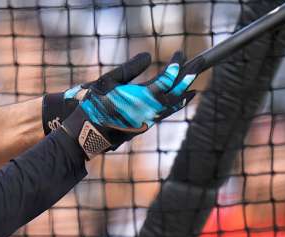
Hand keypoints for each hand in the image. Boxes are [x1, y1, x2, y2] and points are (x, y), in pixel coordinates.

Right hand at [61, 52, 196, 157]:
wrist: (84, 135)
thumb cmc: (92, 106)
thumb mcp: (108, 82)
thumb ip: (130, 69)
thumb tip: (149, 56)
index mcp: (141, 98)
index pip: (167, 79)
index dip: (176, 65)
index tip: (180, 53)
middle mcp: (148, 111)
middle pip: (176, 93)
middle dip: (188, 78)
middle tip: (200, 64)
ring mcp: (146, 122)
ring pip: (171, 107)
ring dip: (183, 95)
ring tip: (193, 89)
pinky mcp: (141, 129)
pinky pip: (163, 115)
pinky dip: (173, 106)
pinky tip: (175, 103)